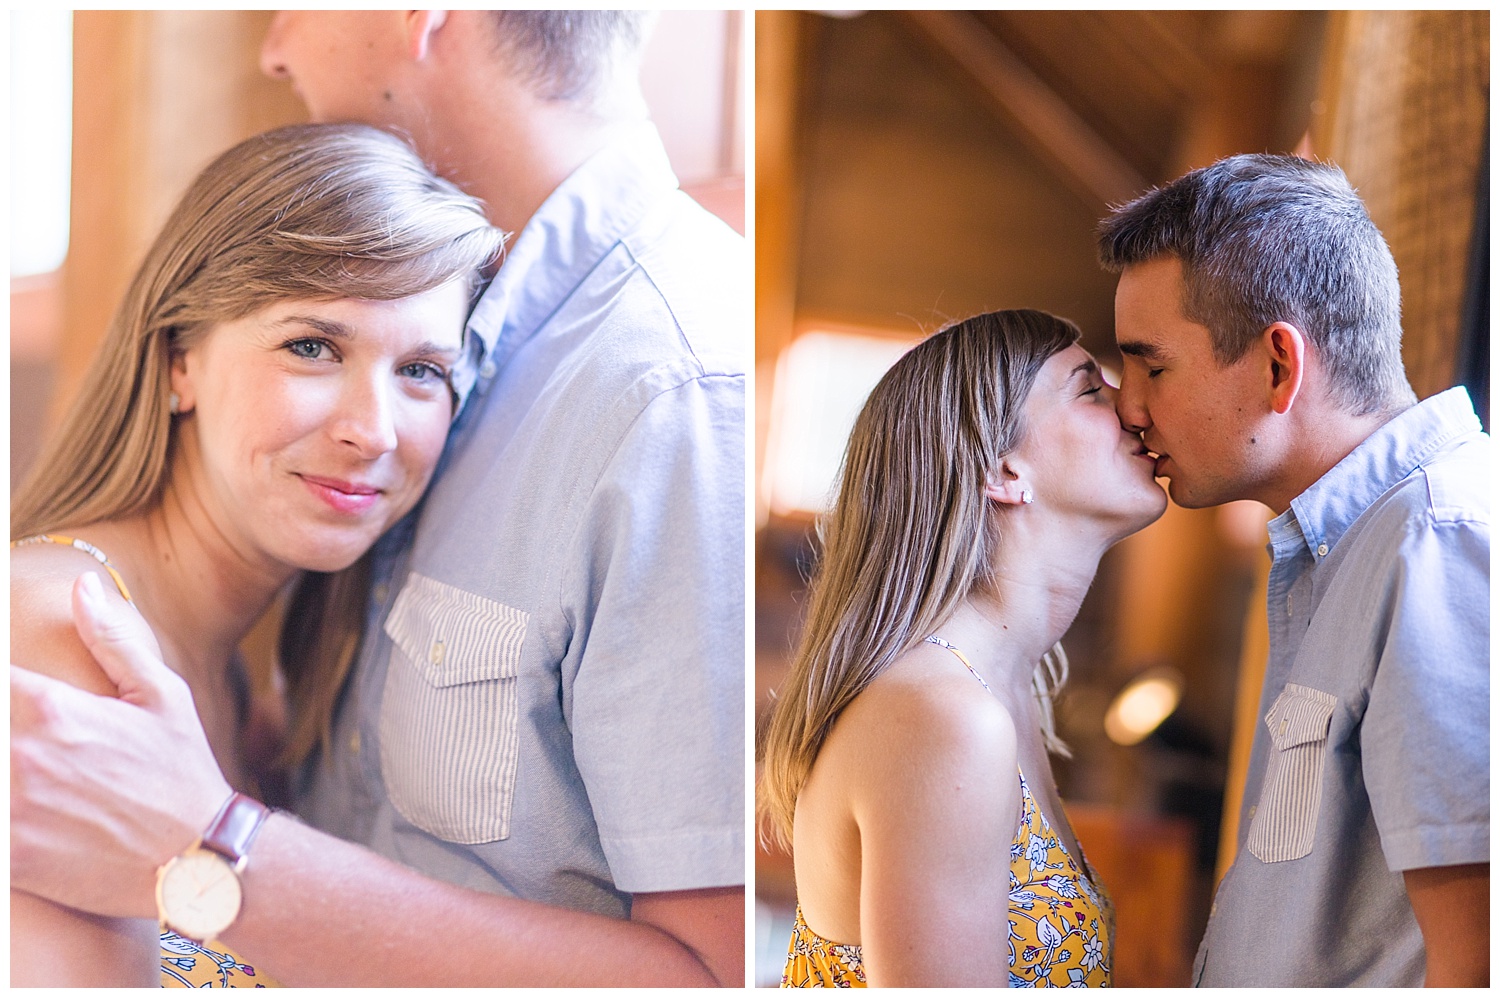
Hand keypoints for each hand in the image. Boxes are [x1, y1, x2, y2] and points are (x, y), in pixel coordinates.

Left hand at [11, 572, 231, 917]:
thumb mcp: (163, 696)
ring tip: (15, 772)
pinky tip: (18, 807)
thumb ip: (113, 640)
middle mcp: (20, 754)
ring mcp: (10, 807)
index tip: (10, 693)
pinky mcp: (7, 857)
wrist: (197, 859)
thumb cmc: (182, 773)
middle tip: (17, 742)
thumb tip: (83, 587)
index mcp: (51, 707)